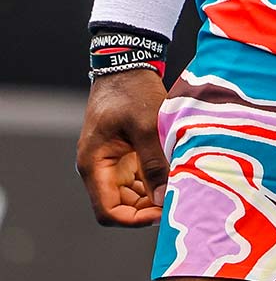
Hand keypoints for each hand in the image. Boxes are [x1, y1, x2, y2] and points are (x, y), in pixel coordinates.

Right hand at [76, 70, 168, 226]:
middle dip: (146, 208)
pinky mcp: (124, 152)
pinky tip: (173, 174)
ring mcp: (111, 160)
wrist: (128, 61)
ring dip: (151, 195)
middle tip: (175, 199)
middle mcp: (98, 167)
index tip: (160, 212)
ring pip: (130, 194)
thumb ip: (154, 163)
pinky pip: (136, 178)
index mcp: (94, 163)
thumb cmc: (133, 90)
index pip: (108, 210)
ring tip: (177, 186)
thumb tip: (162, 199)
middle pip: (120, 205)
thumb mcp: (146, 125)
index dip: (133, 219)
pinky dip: (153, 180)